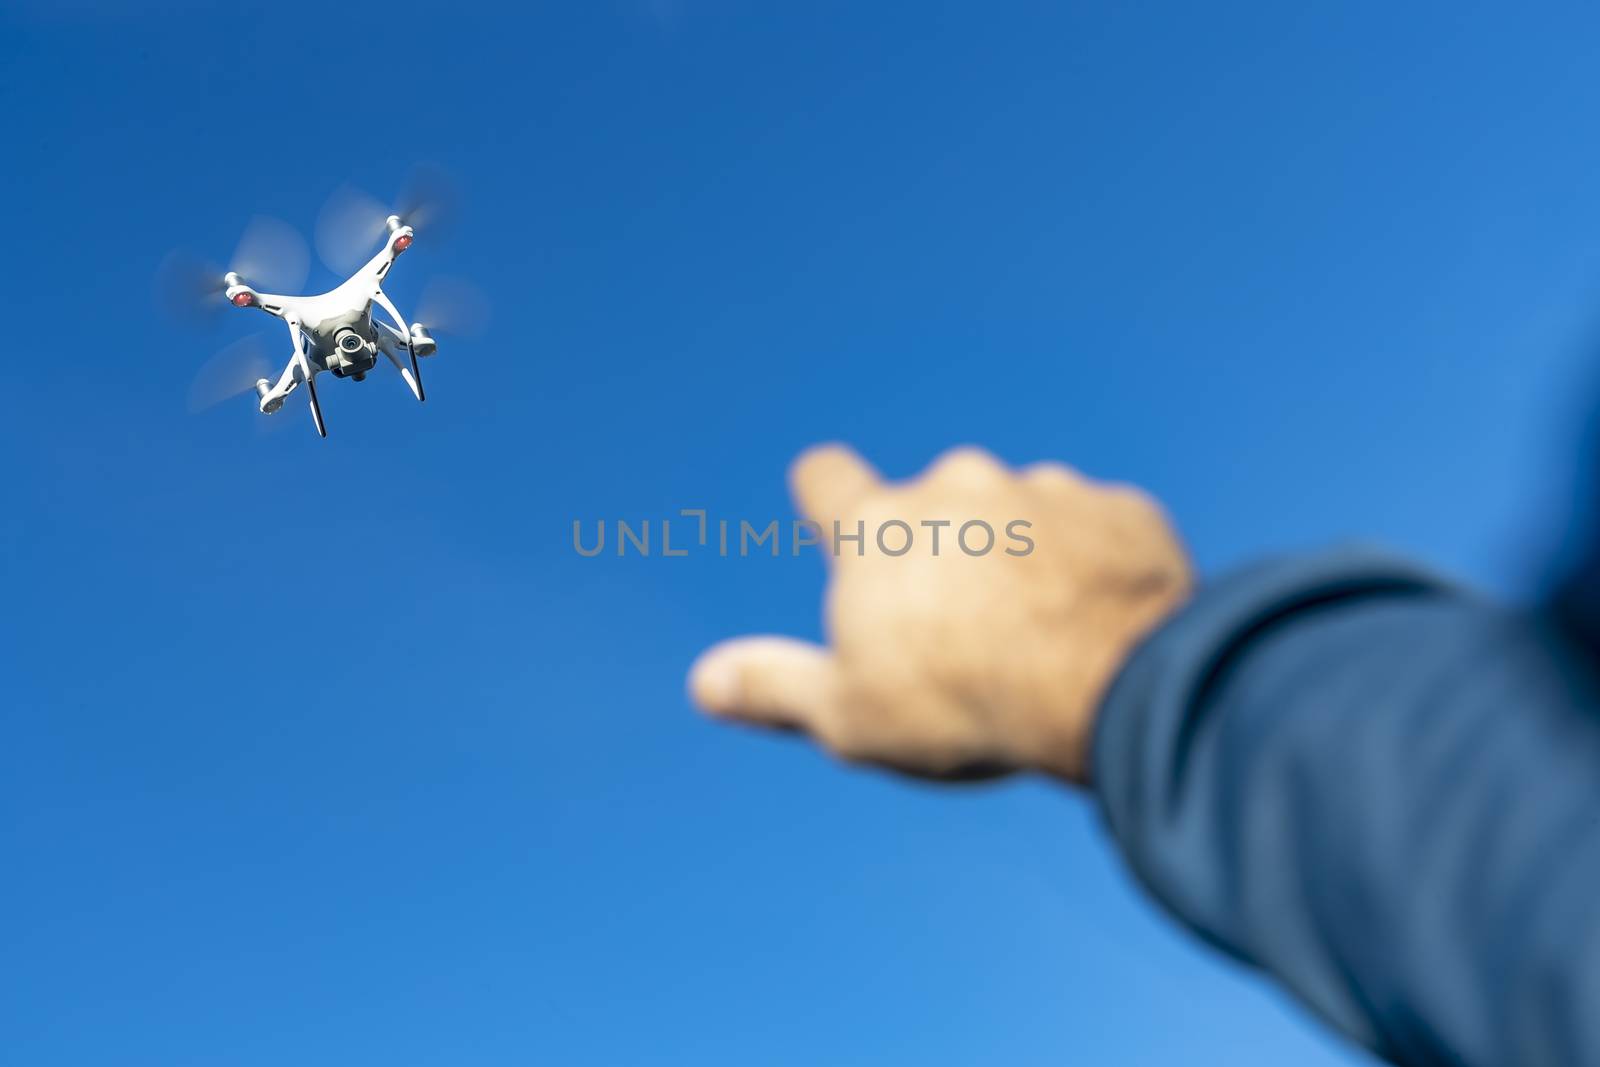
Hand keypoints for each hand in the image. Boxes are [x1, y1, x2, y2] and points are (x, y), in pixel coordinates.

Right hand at [688, 444, 1191, 783]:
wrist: (1109, 683)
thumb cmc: (961, 703)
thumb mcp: (848, 714)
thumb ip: (775, 688)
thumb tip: (703, 683)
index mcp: (878, 529)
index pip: (825, 477)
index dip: (825, 496)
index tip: (834, 518)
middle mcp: (956, 487)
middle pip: (932, 503)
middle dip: (943, 550)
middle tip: (963, 629)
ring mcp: (1043, 490)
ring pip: (1019, 517)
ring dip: (1022, 558)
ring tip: (1043, 636)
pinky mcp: (1118, 509)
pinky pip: (1095, 532)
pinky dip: (1092, 568)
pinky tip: (1103, 626)